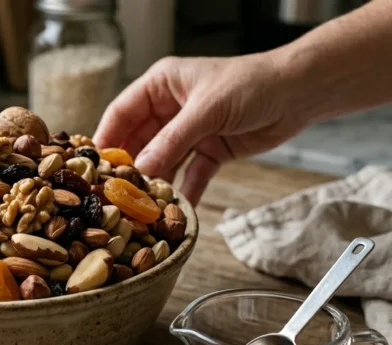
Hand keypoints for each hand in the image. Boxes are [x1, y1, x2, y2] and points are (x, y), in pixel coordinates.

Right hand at [94, 53, 309, 205]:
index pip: (122, 113)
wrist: (299, 93)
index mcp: (161, 85)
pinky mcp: (210, 151)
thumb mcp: (207, 109)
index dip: (106, 138)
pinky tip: (175, 212)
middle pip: (139, 141)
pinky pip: (191, 175)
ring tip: (141, 207)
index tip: (92, 167)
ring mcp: (189, 132)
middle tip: (113, 194)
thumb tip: (142, 169)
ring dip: (156, 184)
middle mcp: (170, 108)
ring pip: (163, 162)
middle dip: (129, 168)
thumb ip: (172, 140)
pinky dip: (184, 192)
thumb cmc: (252, 84)